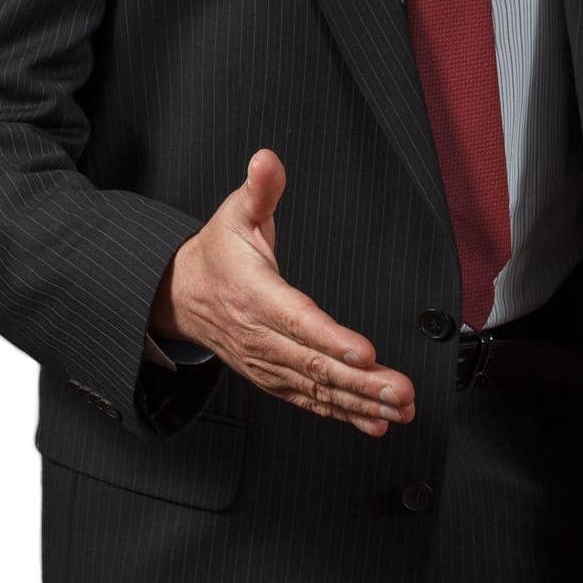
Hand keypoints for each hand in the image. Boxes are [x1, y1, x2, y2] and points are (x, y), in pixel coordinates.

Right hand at [148, 149, 415, 436]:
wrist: (181, 294)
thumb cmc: (217, 252)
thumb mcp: (235, 212)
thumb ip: (258, 190)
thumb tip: (267, 160)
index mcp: (253, 294)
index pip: (296, 319)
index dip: (330, 338)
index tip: (365, 353)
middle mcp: (259, 335)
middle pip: (313, 362)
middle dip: (361, 381)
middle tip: (401, 390)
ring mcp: (265, 362)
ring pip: (315, 387)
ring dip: (360, 401)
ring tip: (400, 408)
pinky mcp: (272, 376)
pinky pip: (309, 399)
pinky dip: (342, 413)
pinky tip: (375, 422)